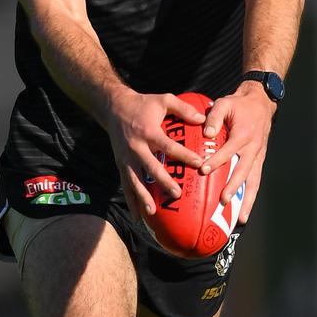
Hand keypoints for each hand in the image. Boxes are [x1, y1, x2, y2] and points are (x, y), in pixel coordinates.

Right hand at [105, 90, 205, 220]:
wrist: (114, 107)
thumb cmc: (143, 104)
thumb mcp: (163, 100)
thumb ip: (183, 108)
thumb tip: (202, 120)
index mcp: (149, 131)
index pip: (168, 146)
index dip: (184, 155)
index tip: (199, 163)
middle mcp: (136, 146)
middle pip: (150, 167)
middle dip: (163, 181)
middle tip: (177, 194)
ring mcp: (126, 157)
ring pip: (134, 180)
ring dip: (143, 196)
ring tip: (153, 211)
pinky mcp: (120, 164)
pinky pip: (125, 185)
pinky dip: (131, 201)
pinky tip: (137, 217)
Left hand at [200, 82, 275, 222]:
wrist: (261, 103)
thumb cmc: (239, 104)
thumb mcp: (225, 103)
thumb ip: (214, 117)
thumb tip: (207, 133)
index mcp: (243, 134)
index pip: (229, 150)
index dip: (217, 161)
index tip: (203, 169)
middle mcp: (253, 148)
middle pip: (244, 171)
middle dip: (234, 187)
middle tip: (223, 200)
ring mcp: (258, 156)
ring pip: (254, 181)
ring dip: (247, 200)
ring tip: (241, 218)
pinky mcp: (259, 160)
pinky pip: (255, 180)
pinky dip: (250, 196)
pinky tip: (244, 212)